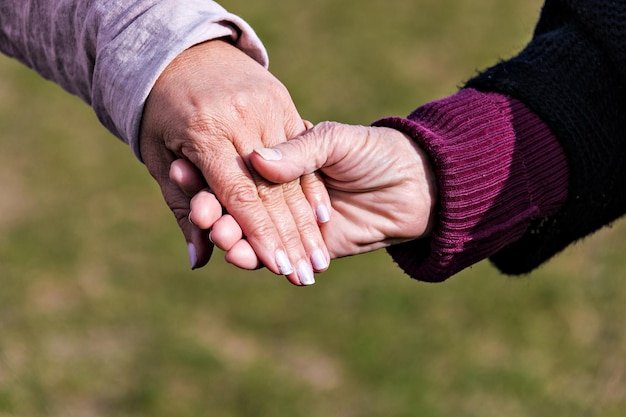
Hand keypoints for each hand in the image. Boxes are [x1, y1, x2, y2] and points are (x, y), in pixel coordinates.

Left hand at [139, 39, 328, 285]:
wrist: (182, 49)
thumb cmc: (162, 110)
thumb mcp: (161, 156)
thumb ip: (183, 209)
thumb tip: (198, 262)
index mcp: (205, 133)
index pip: (239, 197)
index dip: (260, 235)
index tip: (278, 268)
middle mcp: (241, 120)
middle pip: (272, 192)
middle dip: (290, 240)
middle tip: (304, 277)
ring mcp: (266, 108)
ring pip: (292, 175)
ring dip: (308, 222)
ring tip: (319, 260)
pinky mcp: (282, 101)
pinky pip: (304, 151)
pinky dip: (312, 187)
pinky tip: (324, 219)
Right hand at [182, 121, 436, 268]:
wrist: (417, 187)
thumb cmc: (377, 154)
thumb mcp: (337, 142)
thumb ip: (300, 152)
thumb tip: (256, 160)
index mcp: (280, 162)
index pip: (235, 168)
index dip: (209, 172)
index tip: (184, 170)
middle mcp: (279, 192)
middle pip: (235, 203)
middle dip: (214, 208)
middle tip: (200, 212)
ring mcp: (290, 222)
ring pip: (249, 232)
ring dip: (229, 235)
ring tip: (216, 234)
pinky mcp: (304, 249)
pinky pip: (274, 255)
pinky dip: (254, 257)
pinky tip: (238, 256)